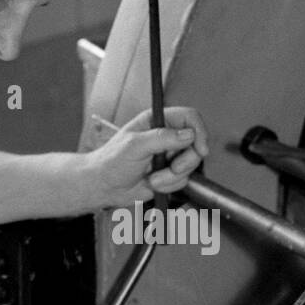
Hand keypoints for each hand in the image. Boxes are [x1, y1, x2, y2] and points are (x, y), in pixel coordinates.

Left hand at [82, 106, 209, 209]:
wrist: (104, 186)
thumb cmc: (111, 161)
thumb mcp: (135, 145)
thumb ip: (162, 138)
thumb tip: (188, 134)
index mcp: (157, 121)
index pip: (189, 117)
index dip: (198, 131)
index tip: (200, 148)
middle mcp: (166, 136)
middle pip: (196, 144)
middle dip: (185, 161)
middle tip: (172, 167)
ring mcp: (169, 155)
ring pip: (191, 165)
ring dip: (172, 176)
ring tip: (153, 177)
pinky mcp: (170, 173)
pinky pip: (183, 180)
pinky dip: (169, 185)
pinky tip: (153, 182)